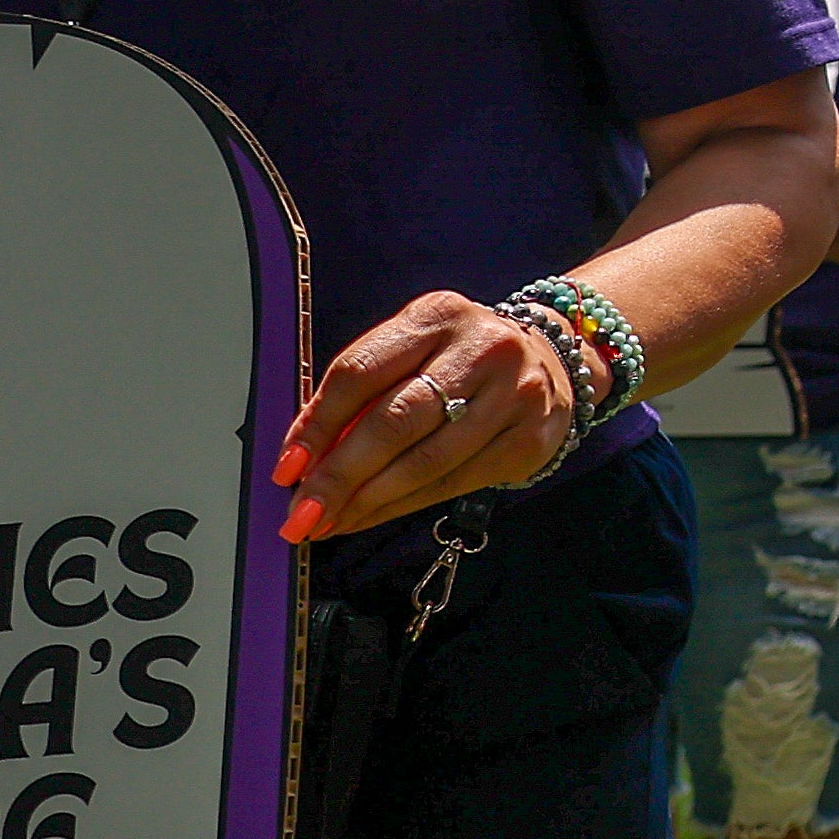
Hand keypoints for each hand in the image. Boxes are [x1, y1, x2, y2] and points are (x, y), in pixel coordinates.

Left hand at [274, 289, 575, 540]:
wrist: (551, 362)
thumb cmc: (458, 361)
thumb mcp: (413, 352)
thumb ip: (363, 393)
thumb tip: (303, 459)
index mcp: (437, 316)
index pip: (362, 372)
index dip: (317, 424)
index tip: (287, 468)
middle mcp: (482, 349)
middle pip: (394, 420)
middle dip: (340, 474)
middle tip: (302, 511)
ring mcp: (515, 394)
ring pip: (426, 460)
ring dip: (368, 499)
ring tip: (329, 521)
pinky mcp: (530, 439)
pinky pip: (455, 482)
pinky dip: (404, 505)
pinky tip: (372, 515)